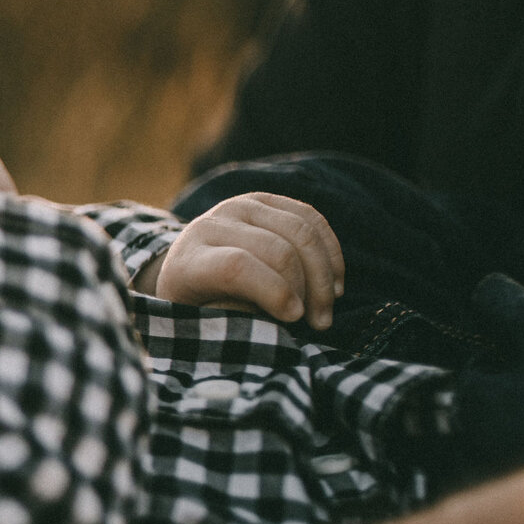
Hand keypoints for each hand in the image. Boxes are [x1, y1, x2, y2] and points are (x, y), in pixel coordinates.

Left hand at [138, 192, 342, 328]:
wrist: (188, 268)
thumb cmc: (200, 307)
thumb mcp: (204, 322)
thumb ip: (232, 316)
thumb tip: (270, 311)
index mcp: (190, 259)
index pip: (237, 266)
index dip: (274, 291)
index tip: (295, 318)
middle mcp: (212, 225)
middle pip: (278, 249)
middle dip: (307, 289)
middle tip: (316, 323)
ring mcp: (239, 207)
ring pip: (301, 232)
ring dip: (324, 276)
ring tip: (325, 311)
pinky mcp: (265, 200)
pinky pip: (312, 219)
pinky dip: (330, 254)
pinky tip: (335, 286)